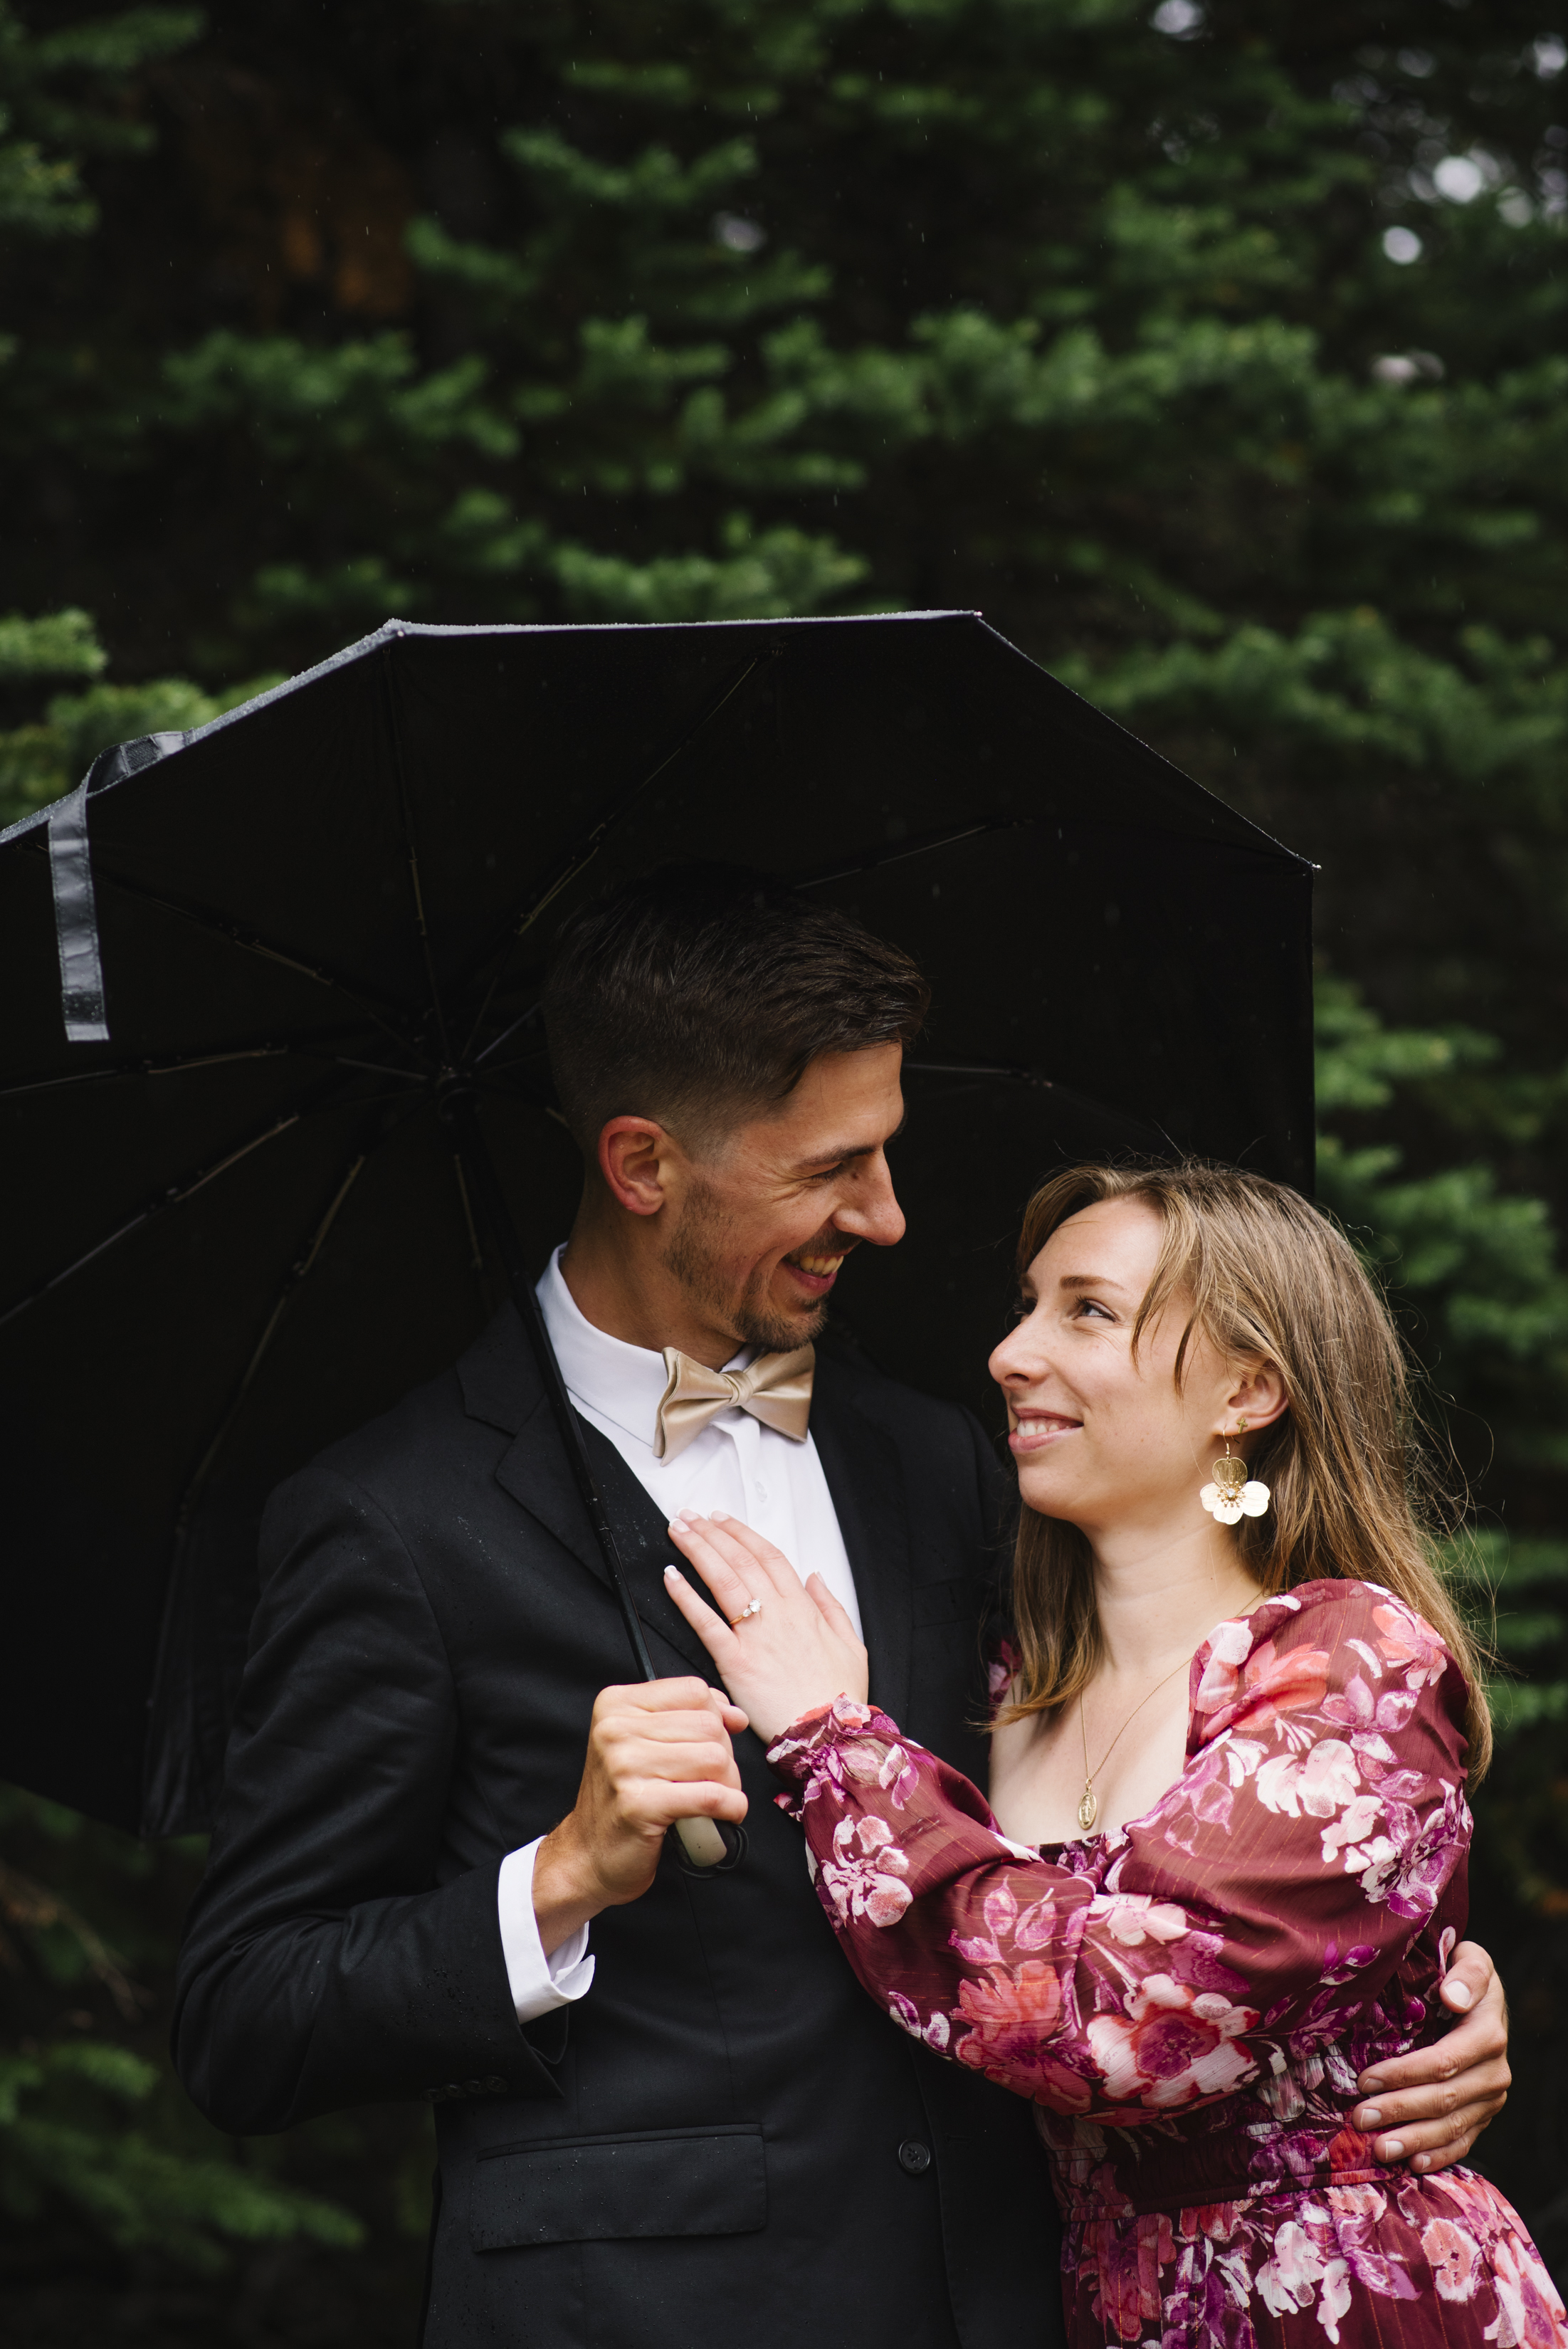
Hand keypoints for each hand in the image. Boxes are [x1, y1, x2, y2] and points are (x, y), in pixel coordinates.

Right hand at [531, 1679, 748, 1954]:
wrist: (589, 1854)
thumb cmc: (622, 1798)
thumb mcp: (646, 1742)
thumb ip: (689, 1717)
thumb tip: (735, 1715)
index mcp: (617, 1705)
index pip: (694, 1691)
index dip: (716, 1717)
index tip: (713, 1743)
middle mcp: (615, 1729)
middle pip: (709, 1725)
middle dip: (725, 1756)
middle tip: (713, 1781)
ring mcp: (624, 1766)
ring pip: (715, 1758)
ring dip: (729, 1784)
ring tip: (714, 1799)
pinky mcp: (640, 1804)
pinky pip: (710, 1796)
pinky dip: (730, 1807)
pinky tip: (724, 1815)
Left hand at [663, 1510, 868, 1744]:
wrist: (828, 1735)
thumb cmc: (840, 1695)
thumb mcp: (852, 1645)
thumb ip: (832, 1607)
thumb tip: (816, 1577)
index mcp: (803, 1607)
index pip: (768, 1555)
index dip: (742, 1533)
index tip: (722, 1520)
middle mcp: (778, 1614)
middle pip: (740, 1559)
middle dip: (711, 1533)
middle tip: (689, 1517)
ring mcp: (755, 1636)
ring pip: (723, 1579)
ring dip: (697, 1550)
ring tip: (678, 1531)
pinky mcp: (735, 1662)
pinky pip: (706, 1622)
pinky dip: (686, 1597)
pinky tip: (671, 1577)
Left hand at [1350, 1940, 1509, 2171]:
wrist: (1479, 1995)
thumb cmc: (1460, 1972)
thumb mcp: (1469, 1958)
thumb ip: (1466, 1973)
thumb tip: (1454, 1997)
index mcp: (1488, 2033)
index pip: (1443, 2062)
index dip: (1403, 2074)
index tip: (1365, 2080)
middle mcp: (1495, 2071)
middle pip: (1444, 2099)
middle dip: (1399, 2111)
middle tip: (1359, 2118)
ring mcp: (1491, 2098)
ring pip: (1452, 2126)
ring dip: (1413, 2139)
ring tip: (1378, 2149)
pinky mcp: (1484, 2115)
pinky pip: (1464, 2141)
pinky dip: (1438, 2154)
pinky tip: (1413, 2164)